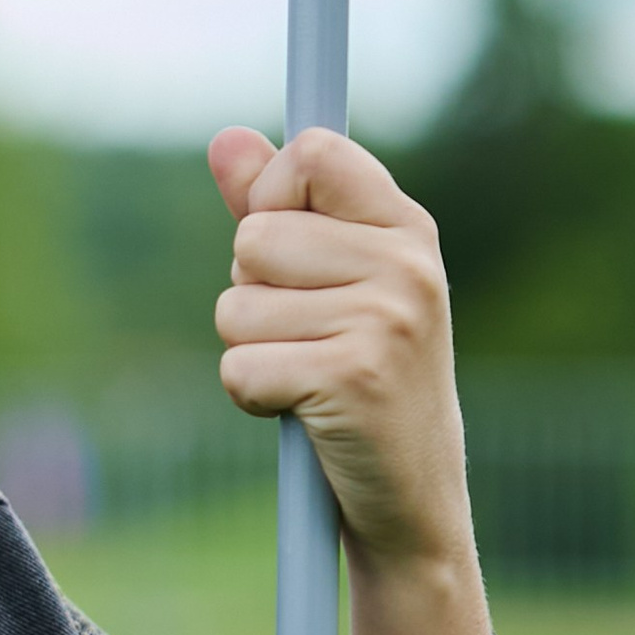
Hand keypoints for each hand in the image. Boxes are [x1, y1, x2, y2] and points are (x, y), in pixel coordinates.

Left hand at [209, 124, 469, 568]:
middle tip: (305, 337)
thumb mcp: (332, 284)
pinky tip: (301, 412)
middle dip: (252, 292)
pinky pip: (239, 367)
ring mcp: (385, 319)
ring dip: (250, 349)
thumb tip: (224, 138)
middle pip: (254, 237)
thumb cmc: (361, 379)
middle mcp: (406, 265)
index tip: (287, 250)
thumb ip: (276, 208)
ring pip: (236, 305)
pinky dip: (251, 397)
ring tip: (307, 375)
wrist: (409, 497)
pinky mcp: (351, 376)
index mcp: (407, 230)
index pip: (314, 153)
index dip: (271, 196)